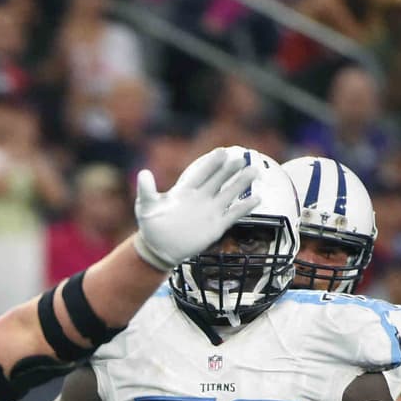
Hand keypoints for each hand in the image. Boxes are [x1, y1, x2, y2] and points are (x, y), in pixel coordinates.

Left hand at [133, 147, 260, 271]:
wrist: (158, 249)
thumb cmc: (151, 226)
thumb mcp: (146, 207)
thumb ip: (147, 190)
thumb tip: (143, 173)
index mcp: (186, 189)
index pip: (202, 172)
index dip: (211, 163)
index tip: (222, 152)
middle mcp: (202, 197)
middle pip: (219, 179)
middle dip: (230, 169)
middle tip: (242, 158)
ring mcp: (210, 211)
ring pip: (229, 193)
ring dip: (241, 183)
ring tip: (253, 171)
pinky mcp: (216, 226)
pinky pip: (233, 215)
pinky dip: (245, 208)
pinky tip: (258, 198)